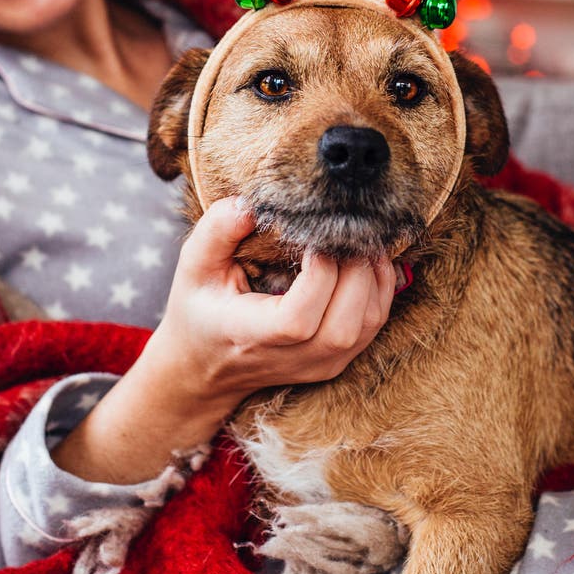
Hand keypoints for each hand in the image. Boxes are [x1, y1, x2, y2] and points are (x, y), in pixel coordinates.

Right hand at [52, 198, 395, 483]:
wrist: (205, 369)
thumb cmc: (200, 311)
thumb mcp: (193, 268)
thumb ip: (216, 232)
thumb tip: (249, 205)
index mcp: (253, 337)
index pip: (300, 318)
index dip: (320, 272)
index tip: (315, 234)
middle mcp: (293, 359)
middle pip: (346, 322)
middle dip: (356, 267)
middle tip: (348, 227)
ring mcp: (320, 364)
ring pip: (368, 323)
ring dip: (373, 275)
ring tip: (360, 238)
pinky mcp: (337, 360)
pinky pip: (374, 324)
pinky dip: (380, 288)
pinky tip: (368, 258)